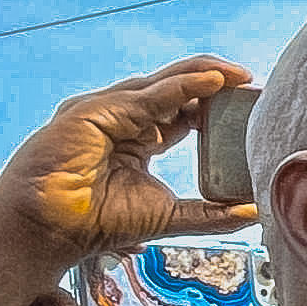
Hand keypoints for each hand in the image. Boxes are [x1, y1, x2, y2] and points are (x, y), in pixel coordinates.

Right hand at [0, 55, 256, 276]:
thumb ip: (210, 214)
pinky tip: (211, 82)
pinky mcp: (92, 110)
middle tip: (252, 82)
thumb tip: (255, 211)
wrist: (50, 230)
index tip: (253, 104)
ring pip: (162, 84)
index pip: (184, 112)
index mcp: (139, 138)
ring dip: (203, 76)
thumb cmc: (98, 223)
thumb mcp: (169, 216)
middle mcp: (122, 118)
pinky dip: (180, 87)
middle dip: (215, 82)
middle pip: (176, 90)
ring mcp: (106, 111)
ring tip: (239, 75)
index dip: (217, 106)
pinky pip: (145, 95)